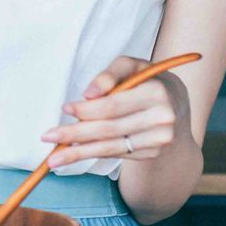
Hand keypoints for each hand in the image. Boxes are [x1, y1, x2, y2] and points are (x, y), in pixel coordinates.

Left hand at [40, 55, 189, 167]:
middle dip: (74, 134)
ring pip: (110, 147)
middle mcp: (162, 119)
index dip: (87, 109)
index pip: (114, 105)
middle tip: (47, 137)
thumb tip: (87, 94)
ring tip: (53, 158)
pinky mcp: (152, 153)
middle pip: (109, 129)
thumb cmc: (147, 80)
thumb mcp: (131, 66)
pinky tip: (74, 154)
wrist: (177, 106)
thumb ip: (110, 74)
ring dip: (78, 153)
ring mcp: (159, 140)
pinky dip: (93, 153)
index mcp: (158, 92)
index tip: (65, 108)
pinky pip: (116, 153)